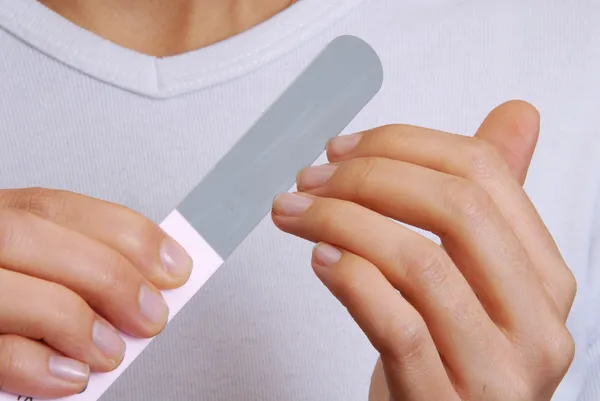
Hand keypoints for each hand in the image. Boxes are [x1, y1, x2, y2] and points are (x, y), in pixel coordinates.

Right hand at [0, 189, 191, 397]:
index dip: (126, 233)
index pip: (60, 206)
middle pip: (31, 234)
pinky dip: (36, 365)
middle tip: (151, 315)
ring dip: (75, 321)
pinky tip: (71, 376)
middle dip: (107, 274)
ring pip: (8, 285)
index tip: (174, 266)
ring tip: (110, 352)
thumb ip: (72, 267)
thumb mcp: (28, 268)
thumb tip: (146, 285)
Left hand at [272, 101, 576, 399]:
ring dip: (342, 222)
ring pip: (419, 263)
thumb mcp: (473, 275)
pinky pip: (397, 325)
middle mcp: (534, 322)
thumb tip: (517, 115)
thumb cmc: (448, 348)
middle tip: (313, 178)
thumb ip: (486, 204)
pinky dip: (351, 279)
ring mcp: (494, 370)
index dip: (403, 145)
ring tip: (297, 212)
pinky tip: (321, 259)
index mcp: (543, 276)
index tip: (344, 149)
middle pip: (457, 209)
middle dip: (369, 177)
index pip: (484, 173)